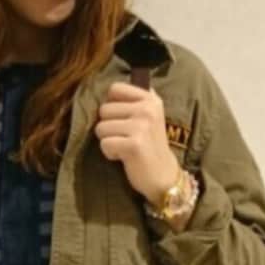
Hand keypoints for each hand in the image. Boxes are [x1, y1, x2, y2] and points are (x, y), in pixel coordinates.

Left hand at [94, 81, 178, 204]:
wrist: (163, 175)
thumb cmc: (150, 145)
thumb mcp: (150, 116)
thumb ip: (134, 100)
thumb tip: (110, 90)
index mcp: (150, 99)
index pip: (114, 89)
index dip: (112, 105)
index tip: (123, 119)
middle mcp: (147, 109)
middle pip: (104, 110)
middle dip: (109, 126)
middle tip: (125, 137)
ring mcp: (141, 126)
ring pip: (101, 127)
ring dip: (108, 140)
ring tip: (124, 146)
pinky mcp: (134, 145)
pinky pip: (104, 143)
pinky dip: (110, 153)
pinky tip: (124, 156)